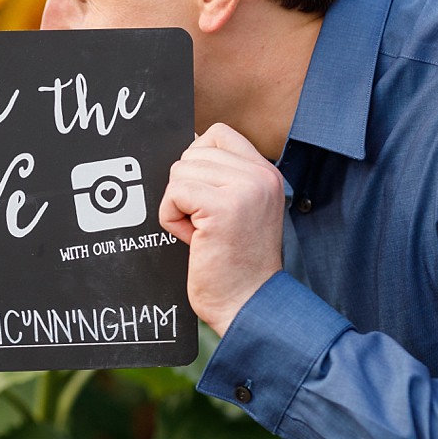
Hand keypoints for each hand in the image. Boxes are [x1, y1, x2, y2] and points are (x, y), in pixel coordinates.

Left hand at [158, 123, 286, 334]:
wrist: (248, 305)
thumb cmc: (234, 264)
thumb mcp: (237, 209)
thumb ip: (219, 177)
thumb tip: (187, 146)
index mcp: (265, 173)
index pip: (217, 134)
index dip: (197, 161)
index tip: (203, 199)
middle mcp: (261, 176)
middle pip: (192, 153)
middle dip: (186, 190)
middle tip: (206, 226)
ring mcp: (245, 189)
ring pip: (180, 171)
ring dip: (179, 206)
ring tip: (203, 234)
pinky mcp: (224, 208)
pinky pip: (174, 193)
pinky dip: (172, 219)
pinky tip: (194, 240)